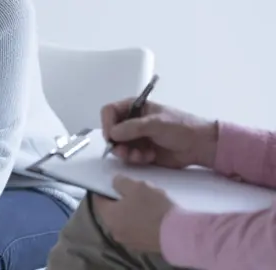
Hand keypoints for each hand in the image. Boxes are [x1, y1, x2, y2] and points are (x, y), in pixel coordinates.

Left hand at [92, 175, 173, 252]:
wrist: (177, 233)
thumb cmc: (152, 208)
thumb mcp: (136, 187)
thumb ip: (121, 182)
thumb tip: (114, 182)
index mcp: (109, 216)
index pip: (99, 200)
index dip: (104, 189)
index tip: (111, 182)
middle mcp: (114, 231)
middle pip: (113, 211)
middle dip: (121, 200)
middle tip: (133, 190)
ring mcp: (128, 241)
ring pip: (126, 220)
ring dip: (132, 211)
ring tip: (147, 201)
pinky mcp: (142, 246)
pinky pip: (137, 229)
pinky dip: (141, 221)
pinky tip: (153, 214)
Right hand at [101, 98, 217, 168]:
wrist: (199, 145)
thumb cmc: (182, 127)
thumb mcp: (156, 123)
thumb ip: (132, 127)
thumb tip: (112, 133)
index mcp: (135, 107)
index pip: (109, 111)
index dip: (107, 123)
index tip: (111, 136)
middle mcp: (132, 121)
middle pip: (111, 131)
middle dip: (116, 142)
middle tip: (124, 151)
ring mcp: (136, 137)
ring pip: (118, 146)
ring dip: (126, 153)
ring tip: (139, 156)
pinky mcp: (140, 151)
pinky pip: (128, 157)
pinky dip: (135, 159)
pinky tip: (148, 157)